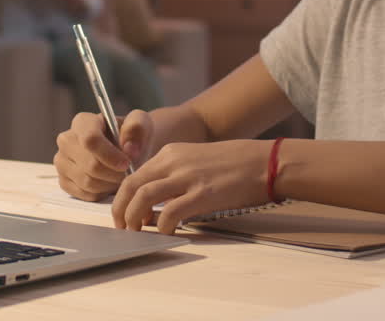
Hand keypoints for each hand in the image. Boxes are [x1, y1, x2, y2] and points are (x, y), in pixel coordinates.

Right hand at [54, 110, 154, 201]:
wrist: (127, 152)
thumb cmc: (133, 136)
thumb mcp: (141, 123)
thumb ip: (137, 128)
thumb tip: (129, 148)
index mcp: (82, 122)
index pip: (90, 140)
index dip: (109, 155)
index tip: (126, 164)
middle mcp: (66, 141)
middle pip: (90, 165)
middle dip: (114, 173)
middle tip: (128, 173)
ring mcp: (62, 162)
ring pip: (87, 182)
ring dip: (110, 184)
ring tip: (120, 177)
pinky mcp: (64, 181)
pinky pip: (85, 194)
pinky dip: (102, 193)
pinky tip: (109, 183)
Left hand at [111, 139, 269, 234]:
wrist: (263, 162)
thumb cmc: (233, 165)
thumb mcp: (195, 161)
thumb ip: (173, 177)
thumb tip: (153, 206)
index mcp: (171, 153)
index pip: (134, 176)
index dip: (124, 198)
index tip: (125, 215)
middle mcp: (174, 162)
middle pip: (132, 186)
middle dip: (121, 209)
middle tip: (122, 228)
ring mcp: (187, 177)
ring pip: (143, 197)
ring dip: (134, 218)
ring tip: (136, 232)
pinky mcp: (202, 193)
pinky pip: (170, 212)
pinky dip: (161, 225)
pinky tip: (166, 232)